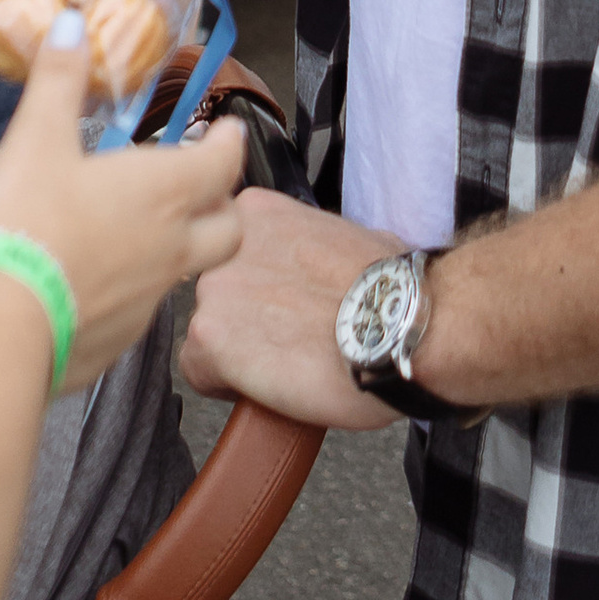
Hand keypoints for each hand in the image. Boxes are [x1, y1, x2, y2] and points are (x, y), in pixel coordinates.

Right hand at [0, 20, 244, 392]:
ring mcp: (149, 300)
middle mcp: (170, 248)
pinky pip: (144, 307)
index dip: (229, 142)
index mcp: (162, 192)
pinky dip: (134, 287)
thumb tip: (72, 25)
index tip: (226, 129)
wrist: (3, 327)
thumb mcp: (34, 139)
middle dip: (223, 203)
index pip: (224, 164)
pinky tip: (98, 277)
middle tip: (202, 184)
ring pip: (187, 270)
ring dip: (179, 246)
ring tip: (143, 228)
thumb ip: (58, 82)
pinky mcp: (120, 340)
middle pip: (229, 229)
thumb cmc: (26, 225)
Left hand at [179, 187, 406, 426]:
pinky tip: (266, 386)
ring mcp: (213, 287)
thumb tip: (320, 265)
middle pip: (215, 291)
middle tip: (282, 339)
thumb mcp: (349, 237)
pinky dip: (225, 386)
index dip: (253, 287)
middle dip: (242, 317)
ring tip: (283, 365)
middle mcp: (227, 243)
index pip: (229, 252)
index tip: (274, 306)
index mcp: (259, 212)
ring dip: (235, 351)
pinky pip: (198, 371)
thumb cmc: (390, 288)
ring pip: (206, 331)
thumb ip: (312, 243)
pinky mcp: (209, 337)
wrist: (399, 325)